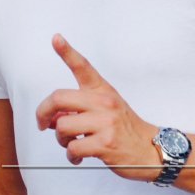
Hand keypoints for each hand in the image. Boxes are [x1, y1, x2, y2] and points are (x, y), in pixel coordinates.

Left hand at [35, 35, 159, 180]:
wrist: (151, 150)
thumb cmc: (125, 129)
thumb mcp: (105, 111)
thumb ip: (78, 109)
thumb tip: (51, 116)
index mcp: (102, 91)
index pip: (83, 67)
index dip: (67, 52)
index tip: (56, 39)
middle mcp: (103, 102)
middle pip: (59, 98)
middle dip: (43, 112)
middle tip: (42, 123)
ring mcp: (105, 123)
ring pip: (63, 126)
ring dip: (61, 139)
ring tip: (71, 143)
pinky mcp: (105, 143)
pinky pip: (73, 147)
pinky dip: (71, 155)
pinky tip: (79, 156)